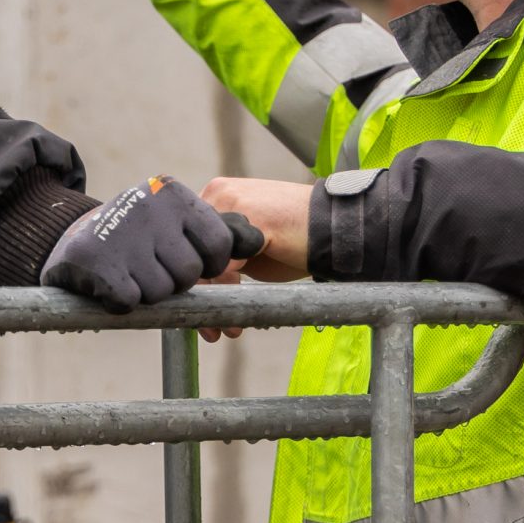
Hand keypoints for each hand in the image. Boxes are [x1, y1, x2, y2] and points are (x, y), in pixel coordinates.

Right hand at [41, 175, 235, 312]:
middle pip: (189, 272)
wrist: (71, 241)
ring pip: (160, 291)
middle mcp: (149, 206)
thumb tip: (258, 239)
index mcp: (174, 194)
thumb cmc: (136, 237)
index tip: (189, 263)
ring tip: (128, 272)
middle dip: (173, 281)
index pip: (220, 244)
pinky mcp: (96, 261)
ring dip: (146, 293)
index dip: (209, 265)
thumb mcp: (175, 223)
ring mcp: (121, 232)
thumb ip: (217, 233)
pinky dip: (121, 301)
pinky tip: (109, 283)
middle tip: (149, 267)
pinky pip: (129, 300)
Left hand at [195, 177, 313, 342]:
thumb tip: (194, 285)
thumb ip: (221, 255)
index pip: (187, 241)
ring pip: (205, 263)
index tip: (197, 308)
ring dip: (212, 301)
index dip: (192, 278)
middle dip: (198, 293)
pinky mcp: (254, 224)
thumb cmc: (294, 240)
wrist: (335, 229)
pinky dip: (229, 295)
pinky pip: (226, 267)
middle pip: (191, 252)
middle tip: (208, 326)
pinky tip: (239, 315)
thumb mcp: (248, 244)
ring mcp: (235, 205)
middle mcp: (219, 194)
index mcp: (216, 194)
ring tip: (223, 328)